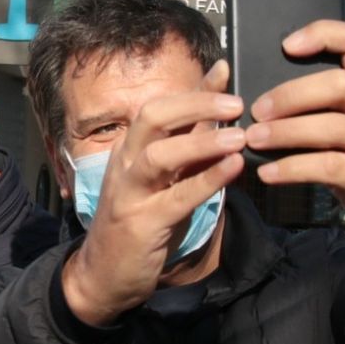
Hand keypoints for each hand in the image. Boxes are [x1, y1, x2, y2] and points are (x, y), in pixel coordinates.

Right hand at [62, 61, 245, 325]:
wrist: (104, 274)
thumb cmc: (141, 222)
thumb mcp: (166, 179)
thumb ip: (191, 145)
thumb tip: (221, 109)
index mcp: (130, 149)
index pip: (159, 107)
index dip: (194, 88)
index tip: (225, 69)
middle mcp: (125, 163)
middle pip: (153, 117)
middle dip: (195, 104)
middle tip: (235, 103)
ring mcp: (130, 193)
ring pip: (160, 154)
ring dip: (202, 141)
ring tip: (240, 136)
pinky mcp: (142, 224)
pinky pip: (177, 197)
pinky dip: (206, 180)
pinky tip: (233, 168)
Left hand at [243, 21, 344, 271]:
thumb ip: (323, 111)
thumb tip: (262, 103)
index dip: (324, 34)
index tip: (286, 45)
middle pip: (339, 84)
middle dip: (291, 94)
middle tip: (256, 110)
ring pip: (332, 126)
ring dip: (285, 132)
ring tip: (251, 140)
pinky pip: (328, 167)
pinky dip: (292, 168)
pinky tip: (267, 173)